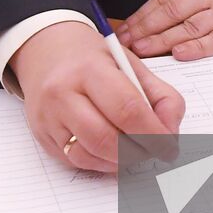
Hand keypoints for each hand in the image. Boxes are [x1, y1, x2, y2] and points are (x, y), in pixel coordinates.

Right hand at [9, 21, 184, 172]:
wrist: (46, 50)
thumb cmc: (93, 58)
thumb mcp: (131, 63)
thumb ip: (160, 96)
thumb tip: (170, 134)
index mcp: (89, 68)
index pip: (128, 109)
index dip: (155, 134)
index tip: (170, 147)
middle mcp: (63, 93)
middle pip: (106, 139)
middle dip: (138, 152)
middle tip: (154, 151)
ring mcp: (48, 117)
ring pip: (90, 156)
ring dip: (120, 161)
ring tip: (133, 148)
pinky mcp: (42, 135)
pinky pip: (76, 161)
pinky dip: (100, 162)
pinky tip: (110, 149)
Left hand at [118, 0, 212, 61]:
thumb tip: (168, 14)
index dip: (144, 12)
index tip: (126, 26)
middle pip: (173, 11)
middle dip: (145, 28)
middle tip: (123, 43)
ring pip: (190, 27)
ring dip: (162, 40)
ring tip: (141, 52)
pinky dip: (198, 47)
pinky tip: (180, 54)